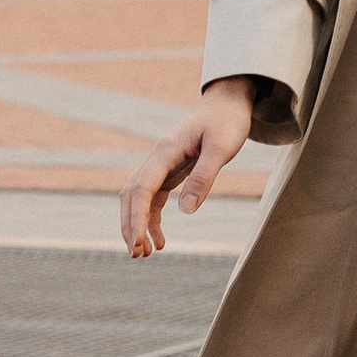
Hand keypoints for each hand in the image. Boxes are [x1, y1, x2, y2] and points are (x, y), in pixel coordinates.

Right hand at [121, 81, 256, 257]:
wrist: (226, 102)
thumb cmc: (226, 122)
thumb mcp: (221, 149)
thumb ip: (203, 178)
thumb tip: (186, 211)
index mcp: (165, 151)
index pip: (142, 188)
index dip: (137, 217)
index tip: (137, 242)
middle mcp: (157, 158)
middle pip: (131, 195)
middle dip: (129, 225)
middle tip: (136, 254)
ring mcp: (161, 165)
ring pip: (138, 198)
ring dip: (137, 225)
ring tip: (145, 253)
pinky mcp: (170, 170)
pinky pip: (153, 198)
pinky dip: (151, 219)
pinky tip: (160, 239)